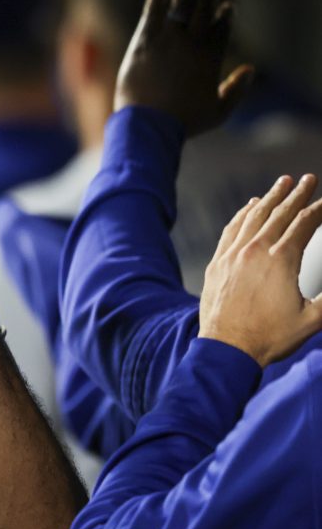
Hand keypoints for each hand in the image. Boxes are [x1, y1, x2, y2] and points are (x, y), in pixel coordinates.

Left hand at [114, 0, 254, 135]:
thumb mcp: (219, 112)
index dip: (225, 16)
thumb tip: (249, 69)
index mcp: (211, 58)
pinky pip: (151, 16)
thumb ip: (236, 90)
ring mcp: (167, 42)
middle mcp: (192, 44)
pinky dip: (156, 1)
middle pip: (204, 11)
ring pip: (180, 7)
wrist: (150, 124)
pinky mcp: (144, 44)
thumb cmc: (184, 122)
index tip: (227, 6)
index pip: (222, 30)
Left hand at [199, 175, 321, 366]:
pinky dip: (243, 215)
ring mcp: (232, 255)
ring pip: (253, 218)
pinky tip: (250, 207)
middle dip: (296, 194)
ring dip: (270, 198)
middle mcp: (254, 251)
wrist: (226, 349)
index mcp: (280, 260)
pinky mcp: (217, 263)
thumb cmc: (270, 337)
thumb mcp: (314, 319)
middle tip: (308, 178)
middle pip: (279, 214)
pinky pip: (231, 230)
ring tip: (282, 183)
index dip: (319, 209)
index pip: (304, 224)